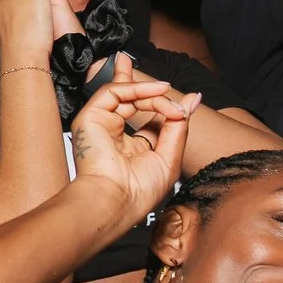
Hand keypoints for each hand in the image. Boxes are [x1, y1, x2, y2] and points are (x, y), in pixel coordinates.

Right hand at [68, 58, 197, 232]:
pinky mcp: (89, 117)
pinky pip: (113, 92)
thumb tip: (192, 99)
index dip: (162, 105)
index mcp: (131, 147)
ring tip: (167, 93)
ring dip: (150, 92)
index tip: (185, 102)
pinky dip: (136, 88)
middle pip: (127, 98)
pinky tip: (157, 92)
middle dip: (142, 84)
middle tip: (164, 83)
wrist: (116, 199)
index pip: (146, 117)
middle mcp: (113, 133)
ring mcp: (100, 124)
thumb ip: (178, 125)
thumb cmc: (140, 190)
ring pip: (124, 94)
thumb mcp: (169, 155)